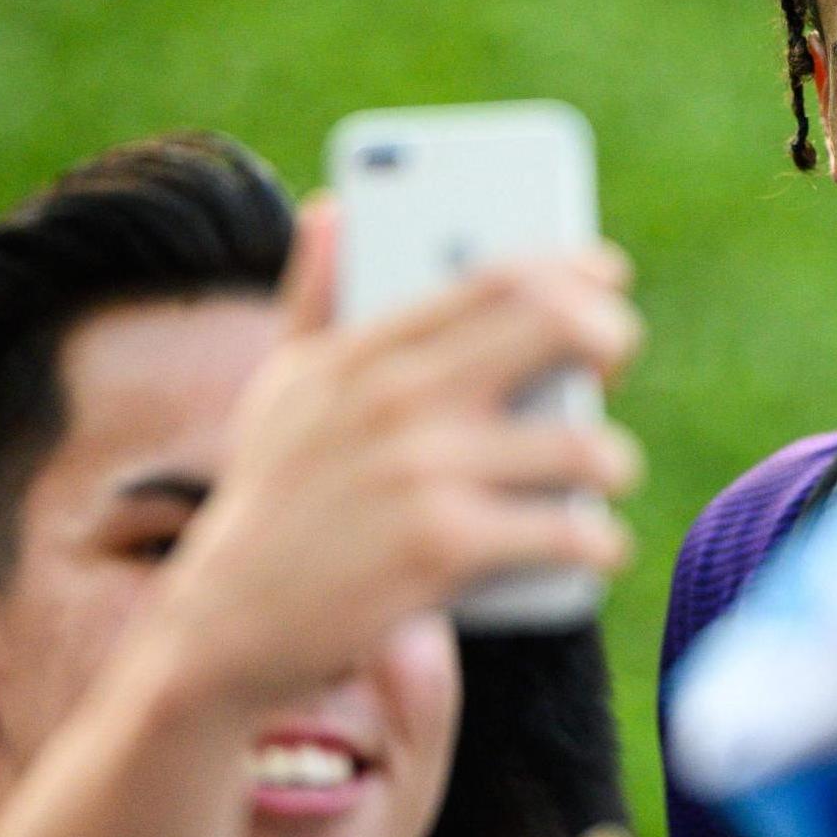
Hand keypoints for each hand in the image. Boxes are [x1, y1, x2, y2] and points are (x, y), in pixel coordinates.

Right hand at [149, 198, 643, 707]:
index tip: (608, 281)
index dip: (573, 272)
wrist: (225, 628)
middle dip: (611, 343)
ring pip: (584, 447)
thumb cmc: (273, 499)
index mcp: (368, 350)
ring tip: (600, 477)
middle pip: (558, 328)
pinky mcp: (445, 547)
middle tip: (611, 373)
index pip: (498, 277)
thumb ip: (313, 296)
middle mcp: (400, 397)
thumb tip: (333, 208)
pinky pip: (569, 532)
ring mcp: (425, 472)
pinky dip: (597, 543)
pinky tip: (595, 547)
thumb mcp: (282, 387)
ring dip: (610, 463)